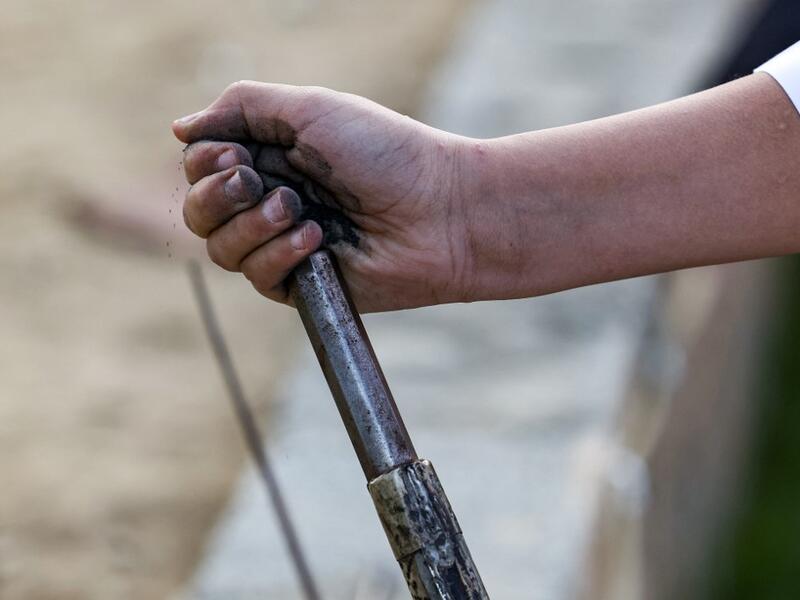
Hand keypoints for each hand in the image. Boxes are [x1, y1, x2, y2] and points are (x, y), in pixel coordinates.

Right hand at [173, 81, 476, 311]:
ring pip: (220, 248)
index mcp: (273, 156)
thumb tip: (181, 130)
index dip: (207, 162)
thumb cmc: (384, 153)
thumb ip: (242, 107)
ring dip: (252, 225)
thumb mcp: (310, 109)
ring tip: (301, 211)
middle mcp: (272, 200)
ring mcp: (284, 244)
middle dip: (218, 195)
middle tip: (257, 182)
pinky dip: (278, 254)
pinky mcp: (300, 283)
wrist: (439, 211)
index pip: (203, 165)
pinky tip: (317, 239)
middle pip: (199, 210)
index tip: (237, 154)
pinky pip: (256, 276)